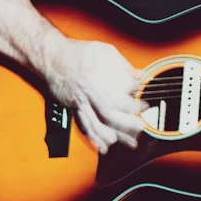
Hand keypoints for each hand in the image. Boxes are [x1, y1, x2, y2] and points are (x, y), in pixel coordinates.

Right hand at [42, 38, 146, 153]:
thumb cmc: (80, 54)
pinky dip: (95, 139)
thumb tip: (142, 76)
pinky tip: (104, 148)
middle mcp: (91, 94)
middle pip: (111, 114)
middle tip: (141, 127)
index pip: (122, 96)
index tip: (146, 106)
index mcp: (101, 80)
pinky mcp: (74, 110)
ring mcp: (82, 104)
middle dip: (128, 124)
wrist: (53, 57)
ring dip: (114, 136)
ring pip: (98, 124)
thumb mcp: (107, 53)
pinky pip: (84, 127)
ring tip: (129, 143)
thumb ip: (125, 68)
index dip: (136, 104)